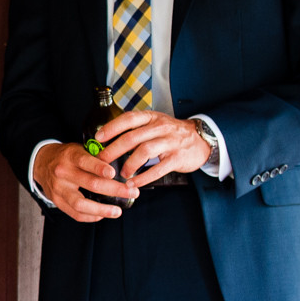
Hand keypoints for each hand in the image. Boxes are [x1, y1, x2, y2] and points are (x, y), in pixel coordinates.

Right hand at [32, 141, 135, 220]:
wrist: (41, 163)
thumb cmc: (67, 156)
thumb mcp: (78, 149)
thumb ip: (96, 156)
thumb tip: (122, 164)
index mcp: (70, 156)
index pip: (85, 161)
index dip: (99, 168)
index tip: (114, 174)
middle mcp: (63, 173)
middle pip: (90, 184)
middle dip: (114, 189)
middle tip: (132, 192)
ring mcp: (58, 189)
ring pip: (81, 203)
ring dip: (102, 209)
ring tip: (117, 212)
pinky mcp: (56, 201)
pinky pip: (75, 213)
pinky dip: (91, 216)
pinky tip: (103, 215)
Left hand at [93, 109, 210, 186]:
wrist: (201, 140)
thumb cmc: (170, 134)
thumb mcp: (154, 124)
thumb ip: (136, 130)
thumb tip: (108, 141)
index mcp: (151, 117)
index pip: (129, 119)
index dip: (112, 128)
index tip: (98, 138)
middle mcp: (161, 127)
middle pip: (133, 137)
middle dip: (114, 150)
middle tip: (102, 161)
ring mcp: (171, 142)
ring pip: (144, 151)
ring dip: (129, 164)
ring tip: (122, 173)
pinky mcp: (178, 158)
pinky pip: (158, 169)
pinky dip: (144, 177)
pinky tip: (134, 183)